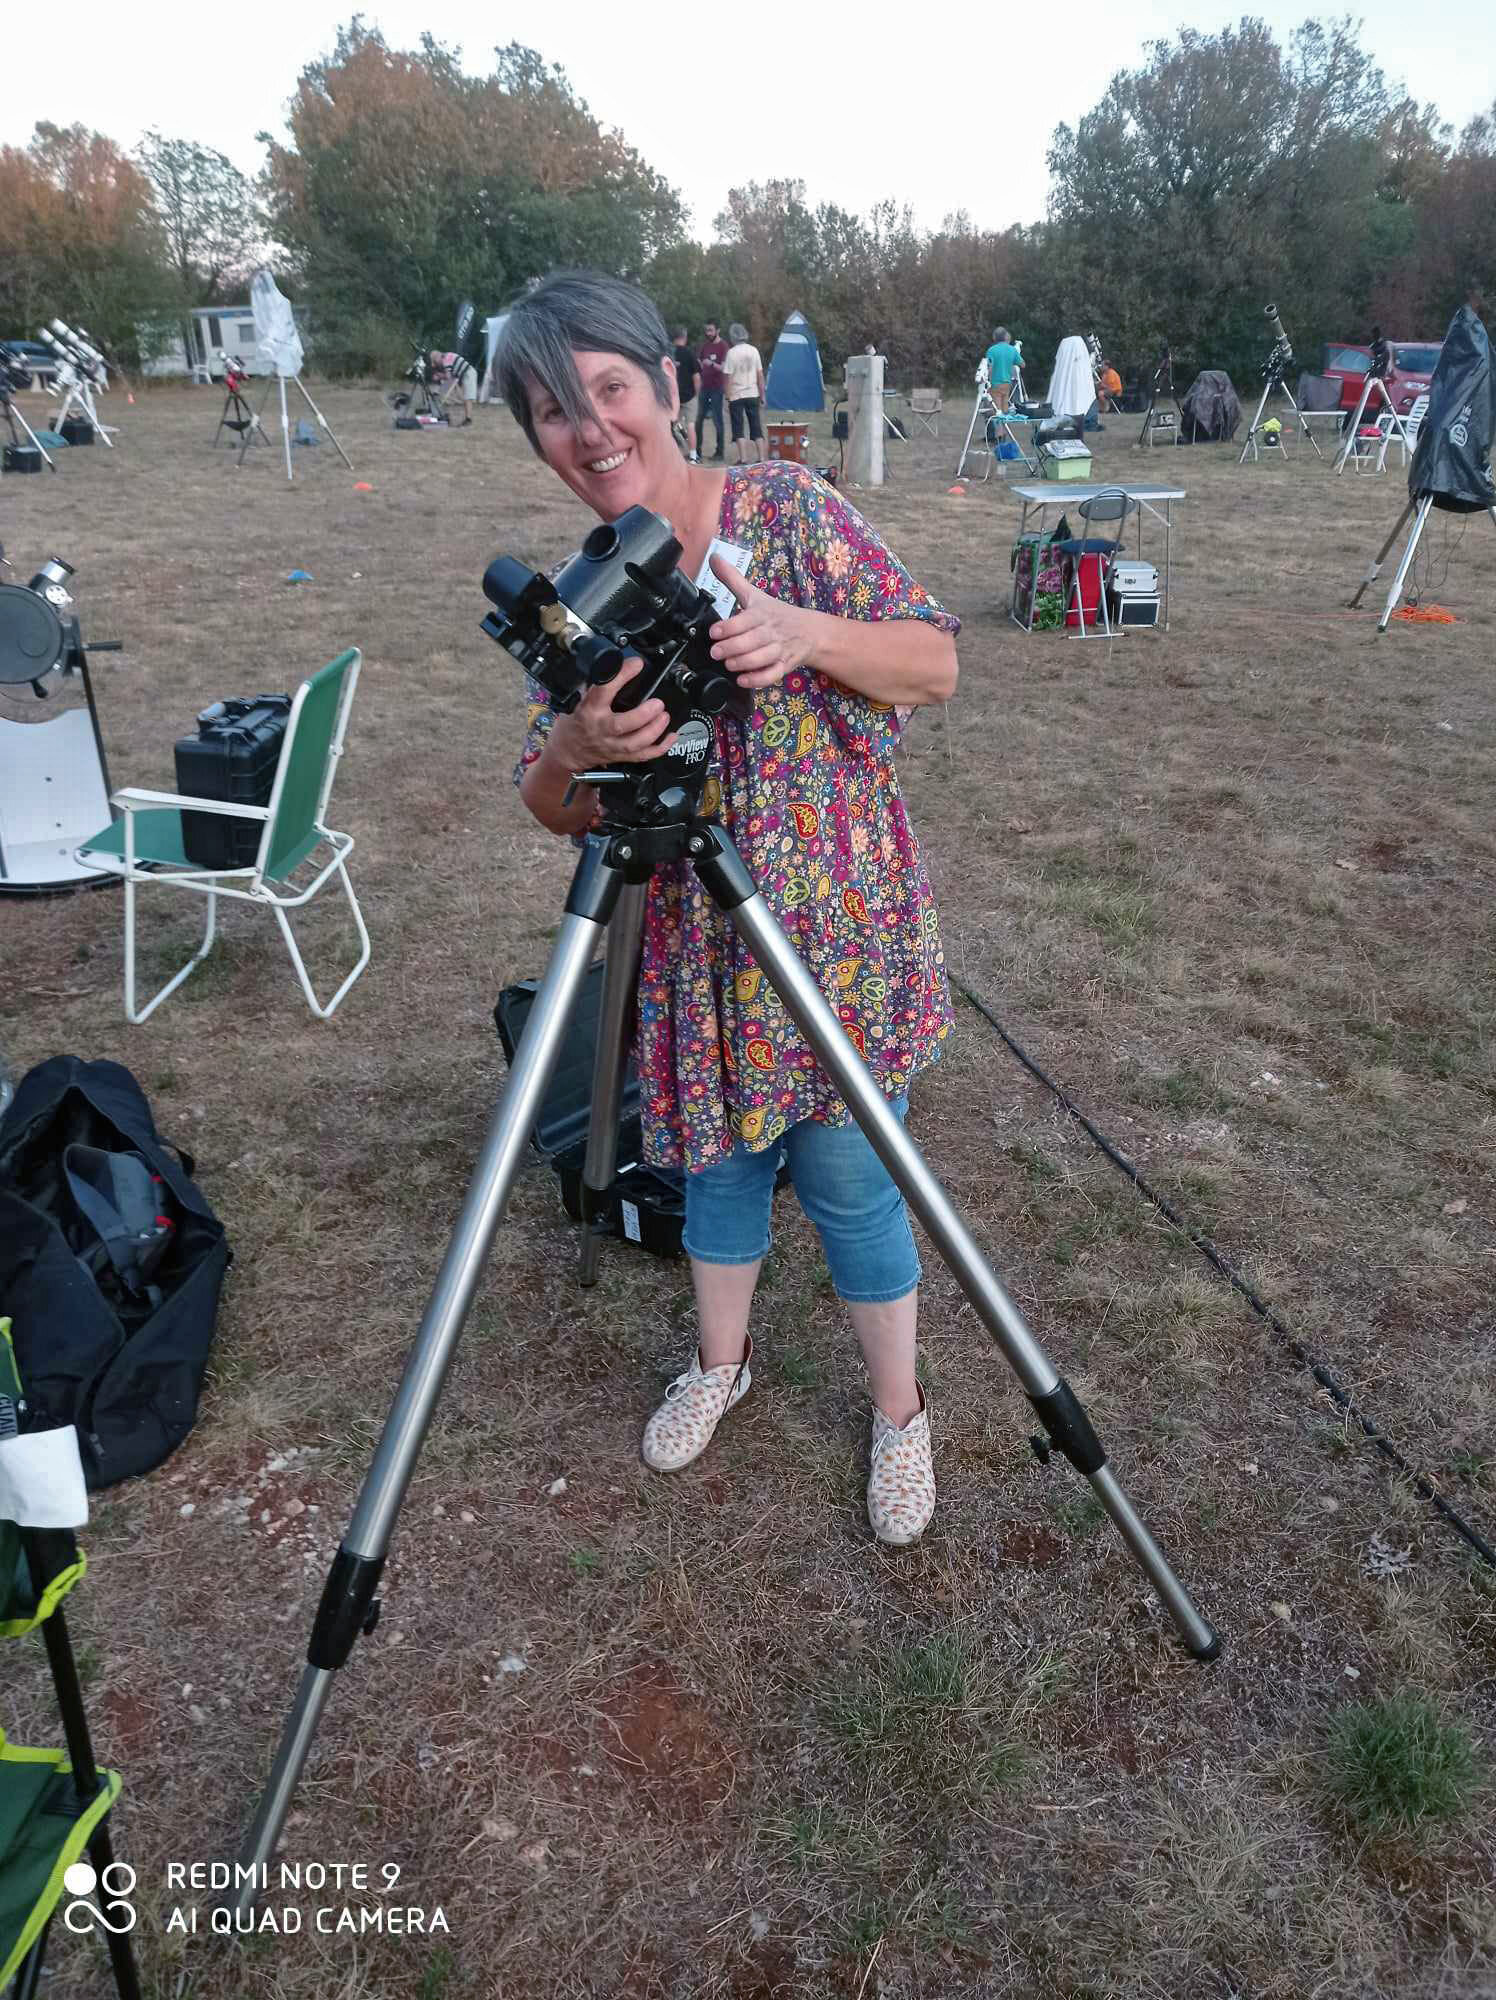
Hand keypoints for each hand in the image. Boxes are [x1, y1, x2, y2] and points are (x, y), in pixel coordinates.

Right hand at [552, 660, 675, 768]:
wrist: (568, 749)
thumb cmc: (578, 722)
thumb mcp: (582, 699)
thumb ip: (602, 686)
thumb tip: (624, 667)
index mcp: (589, 709)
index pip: (604, 690)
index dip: (622, 676)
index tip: (636, 665)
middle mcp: (600, 728)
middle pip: (622, 725)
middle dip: (643, 714)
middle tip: (658, 703)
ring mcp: (611, 745)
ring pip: (634, 743)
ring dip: (653, 730)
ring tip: (664, 716)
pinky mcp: (620, 756)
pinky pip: (643, 755)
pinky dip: (660, 747)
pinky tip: (670, 736)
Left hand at [707, 555, 812, 690]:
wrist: (811, 632)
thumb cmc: (777, 613)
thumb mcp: (755, 594)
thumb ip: (732, 579)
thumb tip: (713, 557)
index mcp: (762, 613)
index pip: (745, 620)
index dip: (728, 627)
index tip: (714, 632)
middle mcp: (771, 632)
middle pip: (751, 641)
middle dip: (732, 648)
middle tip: (715, 652)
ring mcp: (779, 650)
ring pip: (761, 659)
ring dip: (743, 663)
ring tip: (728, 664)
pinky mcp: (784, 666)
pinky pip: (772, 675)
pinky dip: (758, 680)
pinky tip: (743, 680)